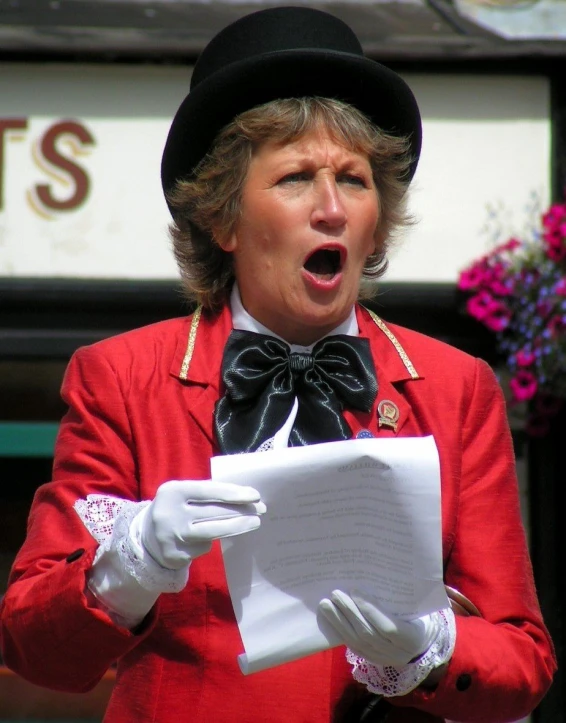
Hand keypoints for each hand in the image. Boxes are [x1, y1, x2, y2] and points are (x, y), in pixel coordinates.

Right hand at [133, 479, 265, 569]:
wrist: (146, 536)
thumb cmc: (175, 508)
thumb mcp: (184, 494)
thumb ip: (207, 494)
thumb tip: (244, 497)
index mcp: (172, 491)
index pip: (209, 490)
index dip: (234, 493)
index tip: (255, 495)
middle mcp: (170, 514)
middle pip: (214, 512)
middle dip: (241, 510)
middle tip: (261, 509)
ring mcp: (172, 537)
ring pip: (213, 532)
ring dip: (238, 527)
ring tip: (255, 522)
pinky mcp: (176, 555)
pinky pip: (204, 547)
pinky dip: (212, 540)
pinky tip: (212, 536)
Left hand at [319, 590, 439, 666]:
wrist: (422, 642)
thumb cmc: (418, 615)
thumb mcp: (415, 607)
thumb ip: (398, 597)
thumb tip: (374, 573)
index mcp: (413, 637)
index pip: (388, 626)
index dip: (370, 609)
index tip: (355, 590)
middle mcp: (398, 653)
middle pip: (368, 633)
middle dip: (349, 613)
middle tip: (335, 594)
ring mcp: (385, 659)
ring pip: (357, 642)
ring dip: (339, 622)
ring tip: (326, 605)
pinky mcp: (373, 661)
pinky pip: (354, 648)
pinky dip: (341, 632)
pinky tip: (331, 619)